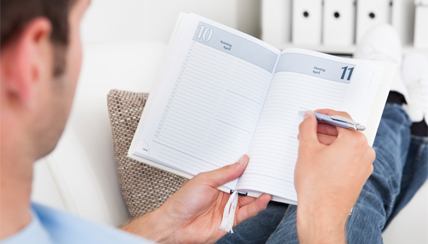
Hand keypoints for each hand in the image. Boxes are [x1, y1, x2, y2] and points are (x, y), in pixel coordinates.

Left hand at [122, 155, 270, 243]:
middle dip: (255, 180)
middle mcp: (223, 194)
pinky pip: (247, 213)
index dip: (246, 169)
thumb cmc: (182, 202)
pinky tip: (262, 200)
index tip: (257, 163)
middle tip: (266, 174)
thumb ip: (225, 173)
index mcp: (216, 182)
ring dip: (259, 194)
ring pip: (248, 199)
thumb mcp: (204, 180)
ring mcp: (227, 207)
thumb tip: (241, 162)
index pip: (236, 173)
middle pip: (244, 186)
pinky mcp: (229, 220)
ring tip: (268, 186)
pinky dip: (256, 206)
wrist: (175, 225)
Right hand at [295, 110, 374, 243]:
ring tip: (309, 144)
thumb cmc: (316, 186)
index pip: (341, 118)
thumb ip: (307, 127)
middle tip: (307, 129)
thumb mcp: (307, 149)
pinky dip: (334, 153)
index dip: (324, 114)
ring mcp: (364, 165)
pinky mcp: (359, 176)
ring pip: (345, 145)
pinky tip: (318, 157)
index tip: (313, 115)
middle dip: (324, 129)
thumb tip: (309, 118)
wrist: (322, 213)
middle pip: (344, 131)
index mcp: (356, 141)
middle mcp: (365, 152)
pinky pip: (348, 157)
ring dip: (328, 141)